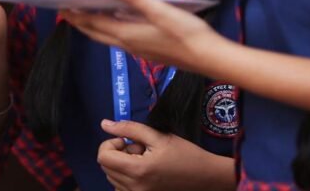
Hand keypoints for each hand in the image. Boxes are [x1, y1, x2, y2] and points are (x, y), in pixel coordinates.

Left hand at [61, 0, 223, 72]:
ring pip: (108, 38)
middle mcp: (129, 45)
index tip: (60, 7)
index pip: (93, 24)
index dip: (75, 16)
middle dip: (79, 22)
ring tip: (84, 16)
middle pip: (96, 33)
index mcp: (128, 34)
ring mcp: (139, 51)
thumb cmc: (188, 33)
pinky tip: (116, 23)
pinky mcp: (149, 52)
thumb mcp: (162, 11)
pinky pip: (121, 40)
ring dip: (94, 27)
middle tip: (64, 11)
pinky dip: (110, 31)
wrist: (211, 58)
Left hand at [97, 119, 234, 190]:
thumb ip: (128, 129)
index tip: (129, 141)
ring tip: (144, 160)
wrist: (206, 177)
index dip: (111, 144)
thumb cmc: (185, 154)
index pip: (103, 157)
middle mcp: (134, 188)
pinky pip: (121, 188)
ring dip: (122, 165)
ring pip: (112, 178)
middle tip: (140, 150)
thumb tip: (104, 124)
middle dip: (118, 154)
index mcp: (138, 170)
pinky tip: (143, 172)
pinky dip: (126, 178)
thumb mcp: (157, 136)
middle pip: (106, 167)